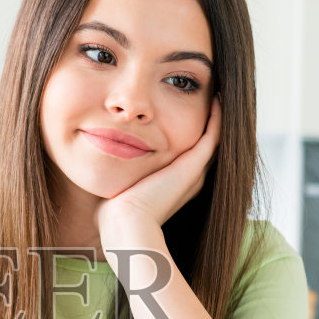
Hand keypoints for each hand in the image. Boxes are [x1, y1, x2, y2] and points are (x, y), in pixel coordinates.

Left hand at [97, 93, 221, 235]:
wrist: (127, 225)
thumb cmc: (115, 214)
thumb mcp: (119, 188)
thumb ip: (117, 174)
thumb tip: (100, 166)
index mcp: (175, 186)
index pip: (189, 156)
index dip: (190, 134)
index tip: (186, 113)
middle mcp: (190, 180)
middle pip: (206, 147)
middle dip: (207, 123)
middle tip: (212, 98)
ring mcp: (195, 173)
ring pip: (214, 140)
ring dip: (216, 117)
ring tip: (218, 93)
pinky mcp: (193, 166)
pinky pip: (213, 135)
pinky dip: (217, 117)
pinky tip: (217, 97)